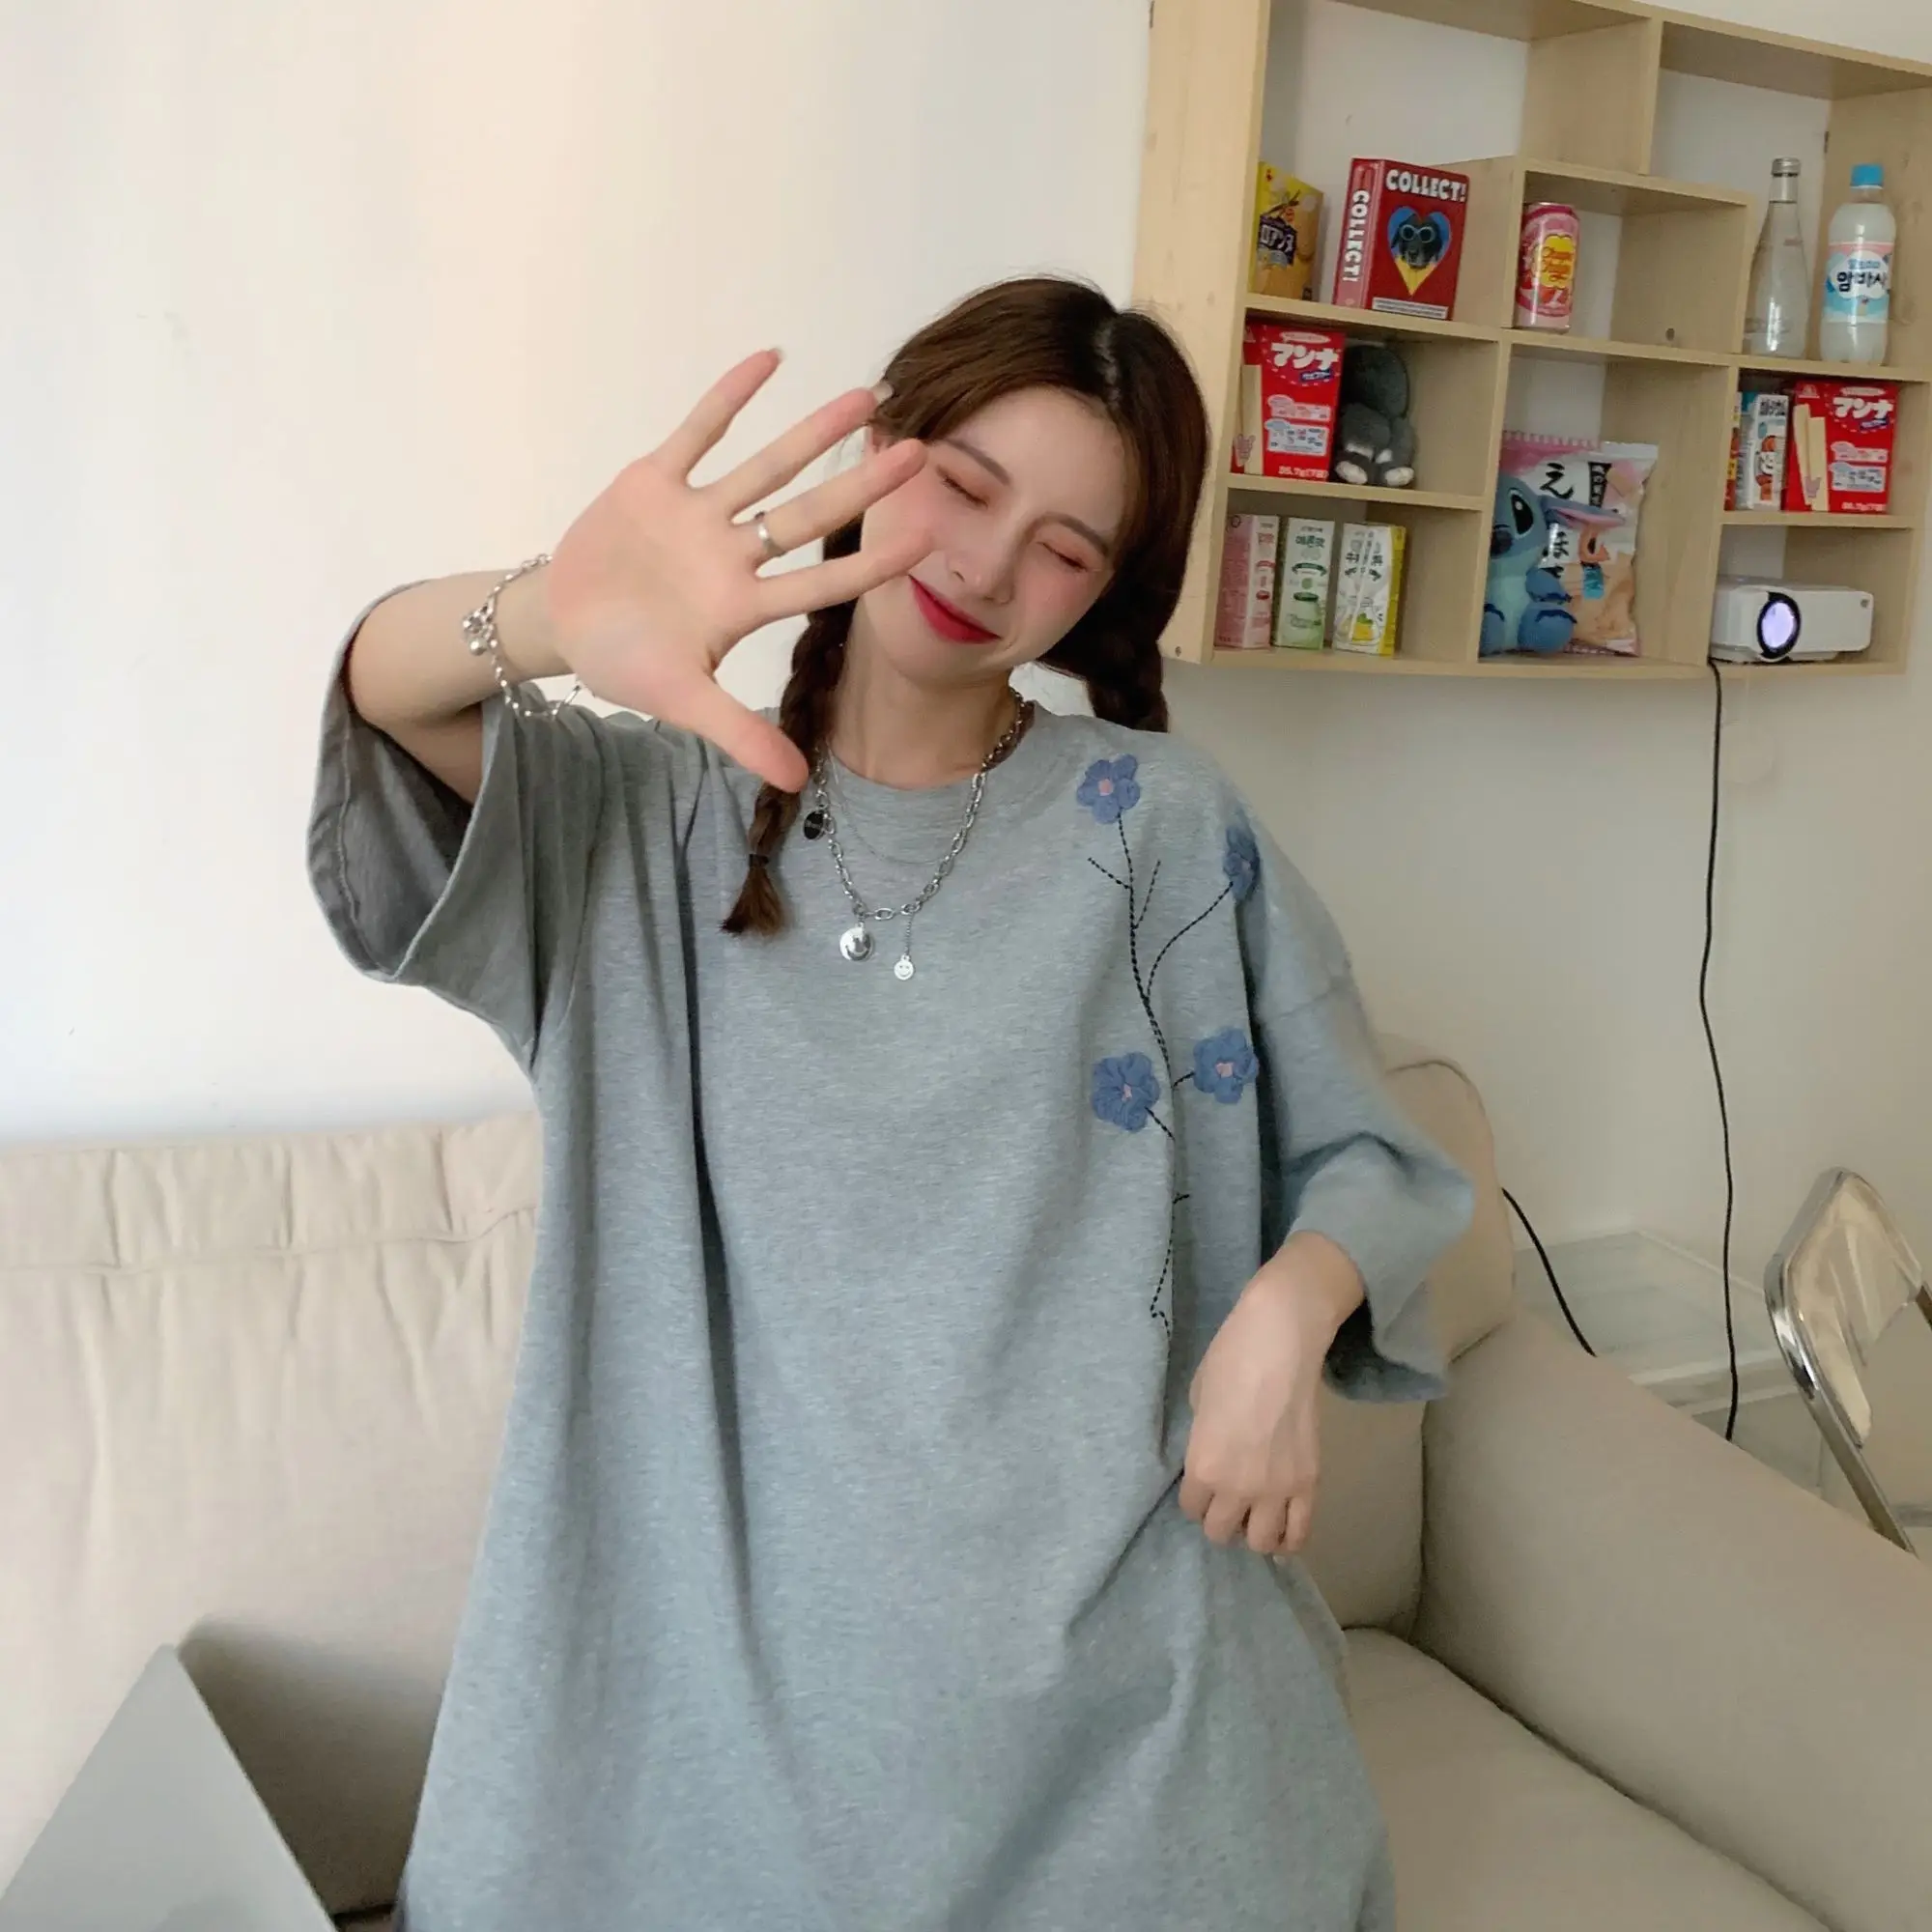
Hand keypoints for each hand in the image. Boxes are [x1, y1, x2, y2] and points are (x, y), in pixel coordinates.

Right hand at [543, 351, 930, 790]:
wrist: (559, 626)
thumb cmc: (624, 663)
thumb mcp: (681, 703)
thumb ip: (738, 734)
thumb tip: (797, 783)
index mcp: (743, 605)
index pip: (820, 582)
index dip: (870, 563)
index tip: (925, 542)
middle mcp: (733, 554)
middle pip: (808, 513)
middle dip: (862, 484)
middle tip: (922, 452)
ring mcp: (698, 514)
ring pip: (767, 466)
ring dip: (814, 431)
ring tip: (869, 394)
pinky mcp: (656, 481)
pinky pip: (698, 432)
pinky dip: (729, 398)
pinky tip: (771, 358)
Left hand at [1179, 1235, 1362, 1557]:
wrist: (1280, 1342)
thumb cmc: (1229, 1360)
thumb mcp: (1199, 1401)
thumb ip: (1204, 1439)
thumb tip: (1214, 1452)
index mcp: (1203, 1467)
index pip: (1191, 1509)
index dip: (1194, 1499)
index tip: (1201, 1487)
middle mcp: (1238, 1489)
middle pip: (1221, 1532)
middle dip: (1220, 1518)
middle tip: (1226, 1501)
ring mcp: (1277, 1490)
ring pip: (1261, 1542)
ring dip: (1253, 1532)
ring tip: (1255, 1516)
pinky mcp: (1310, 1483)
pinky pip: (1300, 1532)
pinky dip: (1289, 1539)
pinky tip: (1282, 1530)